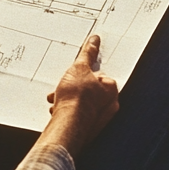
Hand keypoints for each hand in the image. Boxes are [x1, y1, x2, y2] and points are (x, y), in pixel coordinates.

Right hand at [40, 35, 118, 158]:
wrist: (68, 125)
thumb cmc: (76, 99)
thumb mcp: (79, 68)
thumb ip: (88, 53)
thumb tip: (95, 41)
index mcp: (111, 90)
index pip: (98, 75)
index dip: (82, 73)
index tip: (74, 73)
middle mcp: (109, 106)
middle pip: (89, 89)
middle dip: (73, 87)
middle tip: (63, 87)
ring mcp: (99, 119)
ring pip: (82, 103)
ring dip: (68, 99)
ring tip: (57, 99)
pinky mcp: (88, 129)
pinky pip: (78, 115)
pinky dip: (68, 111)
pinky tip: (58, 109)